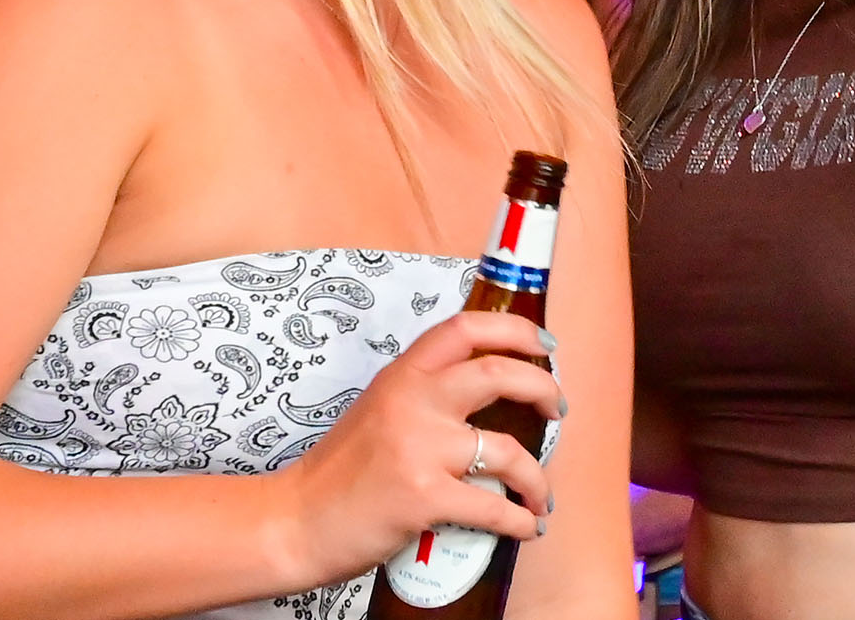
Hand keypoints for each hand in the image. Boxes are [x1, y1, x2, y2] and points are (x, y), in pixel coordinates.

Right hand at [273, 311, 559, 584]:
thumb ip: (422, 396)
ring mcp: (420, 448)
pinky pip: (493, 507)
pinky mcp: (424, 497)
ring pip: (508, 450)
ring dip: (537, 478)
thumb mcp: (378, 411)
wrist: (296, 521)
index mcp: (401, 375)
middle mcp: (413, 401)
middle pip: (498, 373)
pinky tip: (526, 527)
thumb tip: (483, 397)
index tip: (543, 344)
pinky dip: (519, 520)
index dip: (514, 330)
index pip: (464, 328)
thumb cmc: (339, 474)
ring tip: (541, 496)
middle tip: (557, 408)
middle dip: (543, 390)